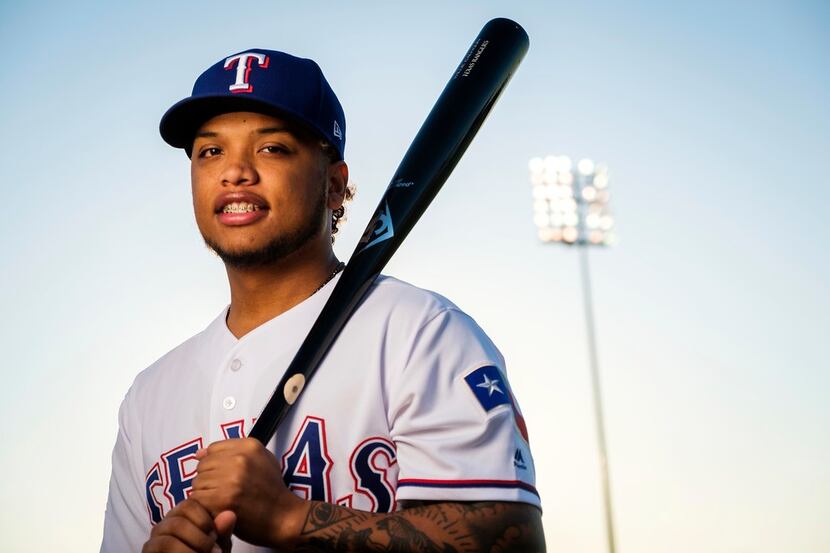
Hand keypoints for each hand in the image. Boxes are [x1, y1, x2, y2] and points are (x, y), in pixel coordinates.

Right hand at [142, 498, 235, 552]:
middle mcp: (167, 522)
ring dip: (195, 544)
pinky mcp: (149, 549)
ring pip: (173, 529)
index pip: (190, 503)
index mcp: (183, 515)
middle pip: (181, 513)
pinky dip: (184, 552)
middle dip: (201, 535)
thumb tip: (230, 515)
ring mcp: (155, 536)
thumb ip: (223, 531)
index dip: (205, 519)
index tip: (216, 536)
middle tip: (214, 550)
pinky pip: (164, 544)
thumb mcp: (219, 545)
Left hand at [191, 438, 306, 547]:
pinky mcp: (223, 500)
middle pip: (203, 466)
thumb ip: (232, 451)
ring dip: (205, 494)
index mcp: (249, 447)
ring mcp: (231, 480)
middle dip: (208, 479)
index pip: (213, 448)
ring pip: (198, 483)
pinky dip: (204, 506)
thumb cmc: (272, 489)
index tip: (222, 474)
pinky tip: (217, 509)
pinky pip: (198, 499)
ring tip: (221, 500)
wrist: (283, 516)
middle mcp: (239, 460)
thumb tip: (199, 454)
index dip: (214, 463)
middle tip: (222, 490)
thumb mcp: (262, 459)